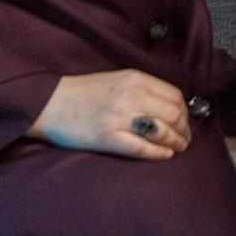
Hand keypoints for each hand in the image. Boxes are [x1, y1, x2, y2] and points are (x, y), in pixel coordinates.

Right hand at [29, 70, 190, 159]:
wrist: (50, 103)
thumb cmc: (84, 92)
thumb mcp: (117, 80)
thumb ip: (143, 89)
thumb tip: (171, 106)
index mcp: (135, 79)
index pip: (174, 96)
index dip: (185, 112)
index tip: (185, 121)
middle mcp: (131, 96)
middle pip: (173, 115)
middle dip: (184, 130)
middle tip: (185, 139)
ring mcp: (120, 117)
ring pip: (162, 132)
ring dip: (176, 143)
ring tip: (177, 149)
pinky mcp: (108, 138)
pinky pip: (142, 148)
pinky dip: (158, 154)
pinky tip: (164, 156)